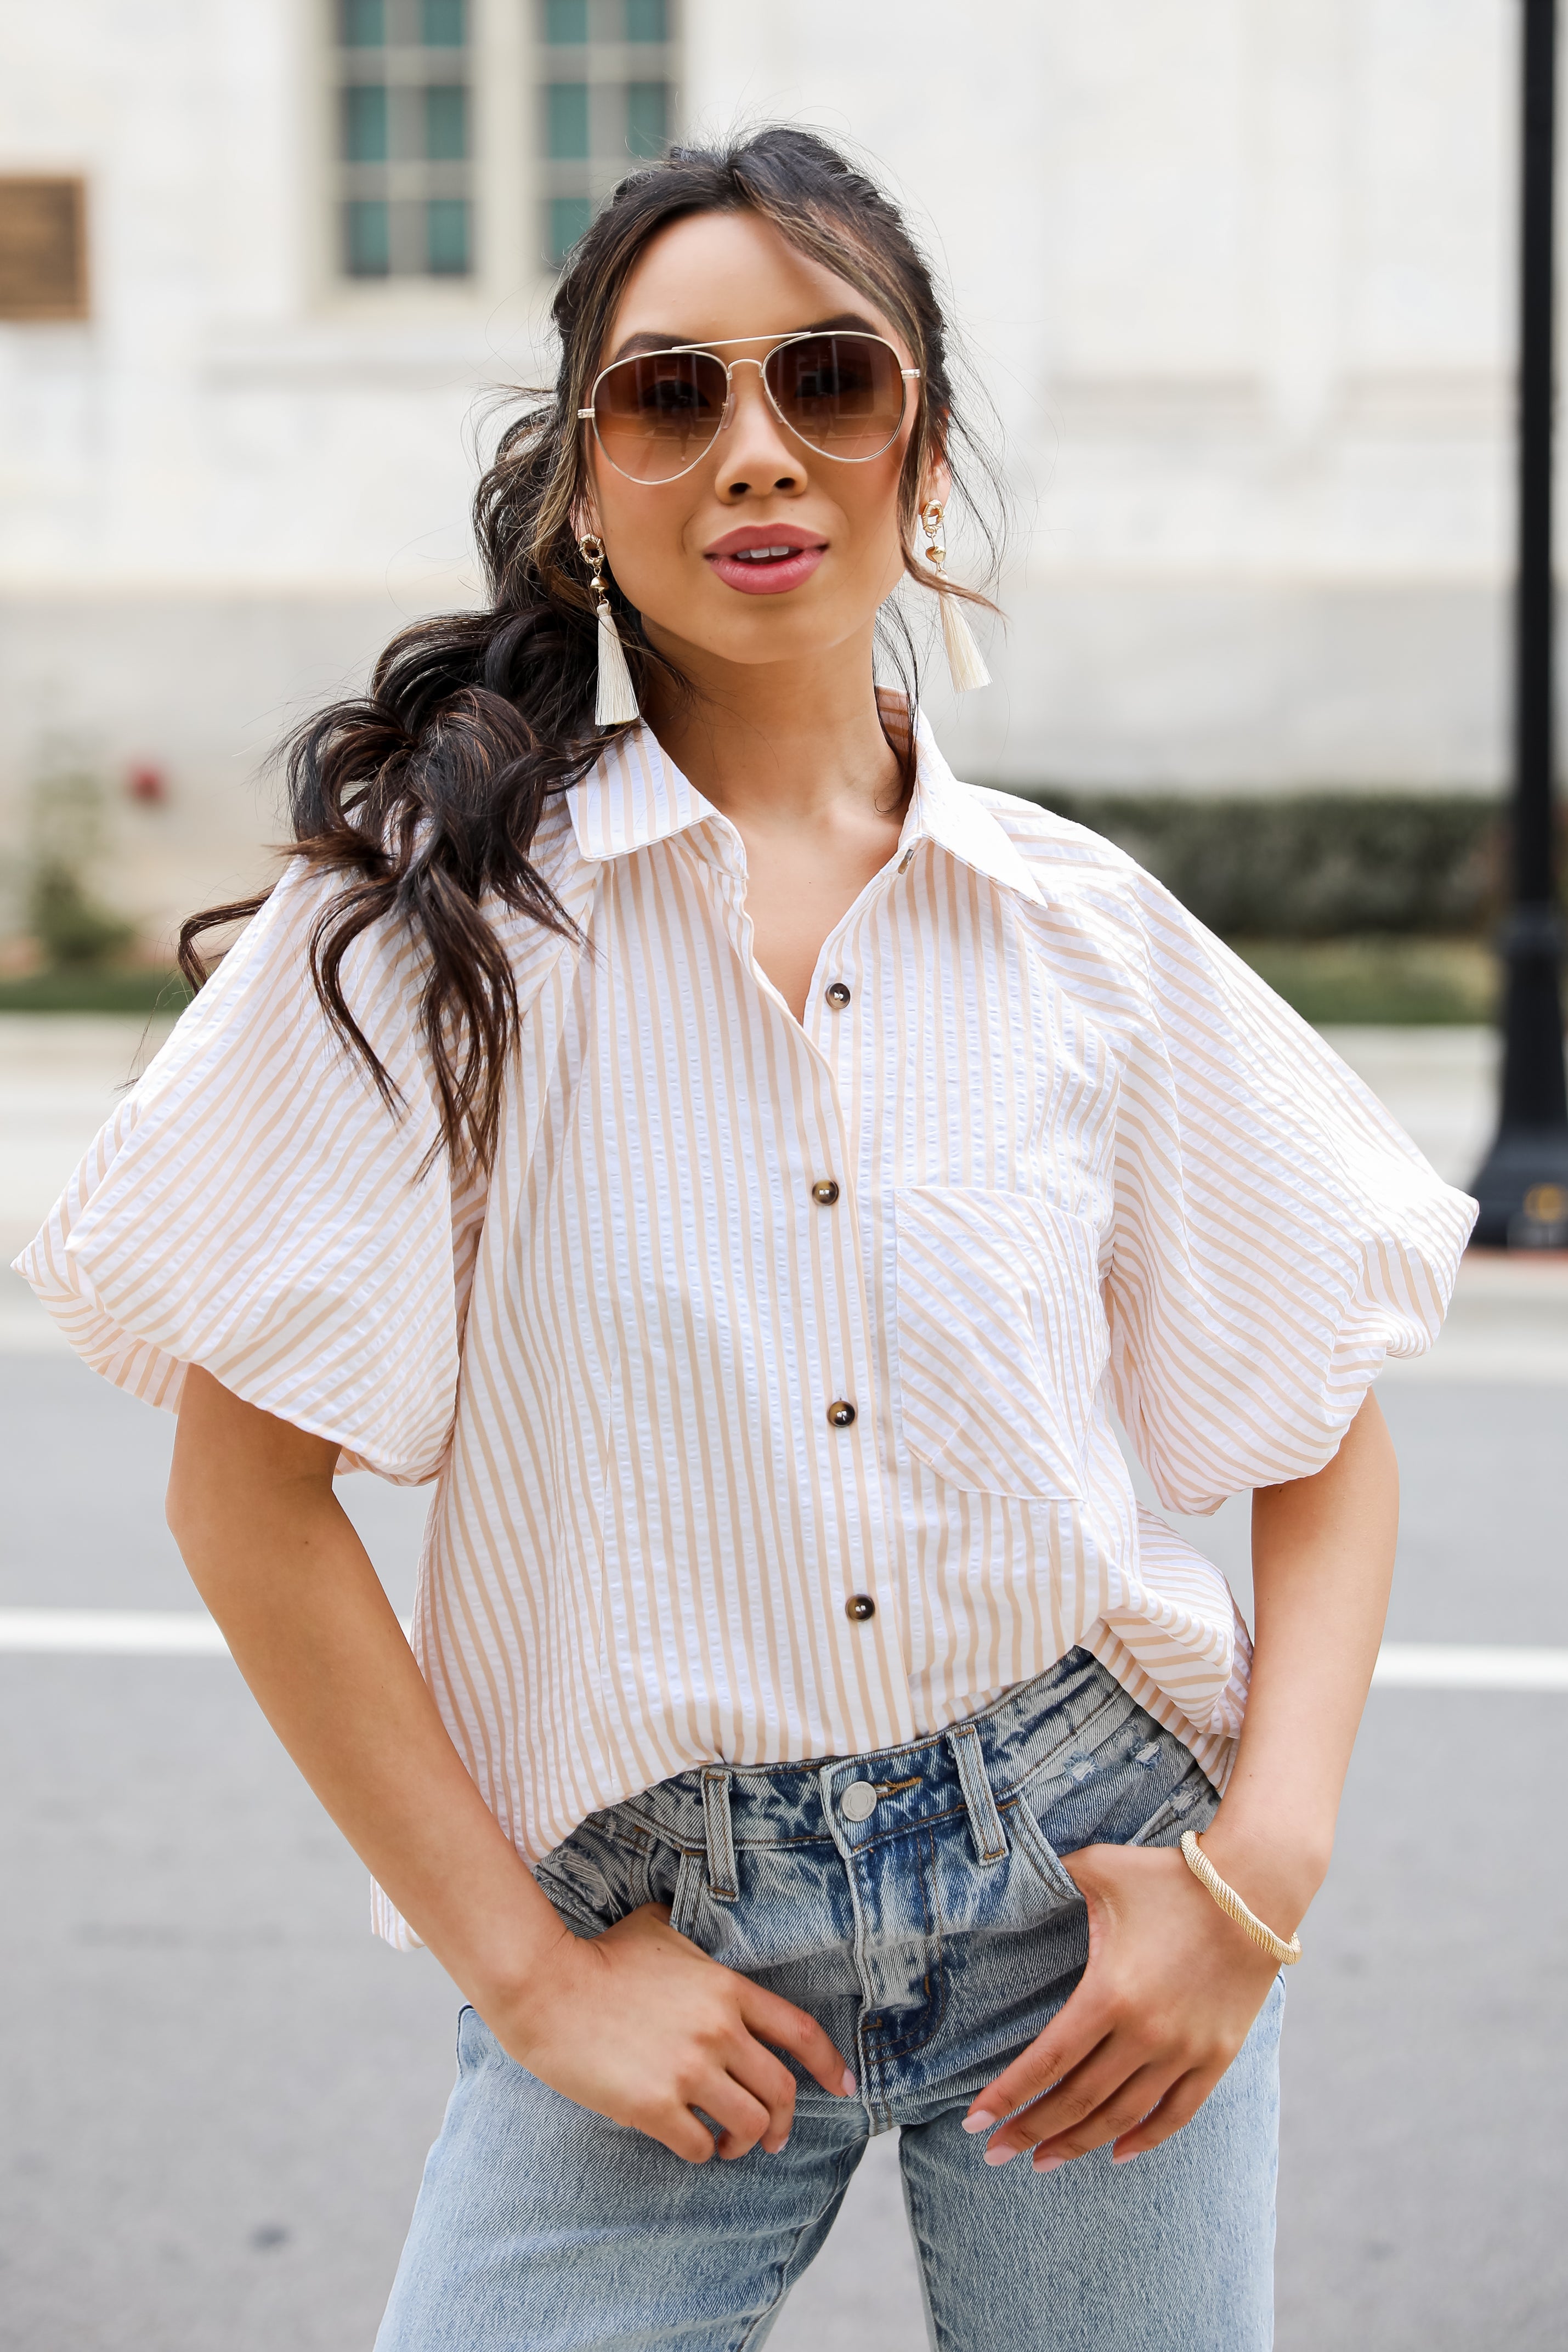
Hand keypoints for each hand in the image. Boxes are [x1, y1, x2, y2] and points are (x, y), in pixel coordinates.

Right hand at [492, 1902, 856, 2163]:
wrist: (547, 1987)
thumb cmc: (599, 1957)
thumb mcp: (657, 1929)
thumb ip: (692, 1938)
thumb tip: (699, 1929)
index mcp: (726, 1990)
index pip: (800, 2031)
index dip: (830, 2064)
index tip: (844, 2088)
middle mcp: (718, 2030)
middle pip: (781, 2090)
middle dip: (784, 2121)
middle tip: (774, 2137)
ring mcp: (689, 2070)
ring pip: (749, 2124)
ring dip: (745, 2142)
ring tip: (729, 2144)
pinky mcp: (655, 2105)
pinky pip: (700, 2145)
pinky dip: (703, 2151)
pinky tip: (690, 2141)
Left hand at [962, 1844, 1281, 2169]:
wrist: (1254, 1888)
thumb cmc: (1166, 1875)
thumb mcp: (1099, 1868)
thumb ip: (1050, 1876)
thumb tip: (1007, 1872)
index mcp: (1109, 1993)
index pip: (1046, 2061)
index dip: (1008, 2096)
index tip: (973, 2122)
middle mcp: (1145, 2033)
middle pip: (1077, 2100)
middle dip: (1030, 2131)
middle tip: (995, 2154)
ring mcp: (1184, 2050)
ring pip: (1122, 2117)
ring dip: (1078, 2143)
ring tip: (1042, 2161)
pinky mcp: (1217, 2056)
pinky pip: (1177, 2113)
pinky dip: (1145, 2140)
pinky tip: (1116, 2154)